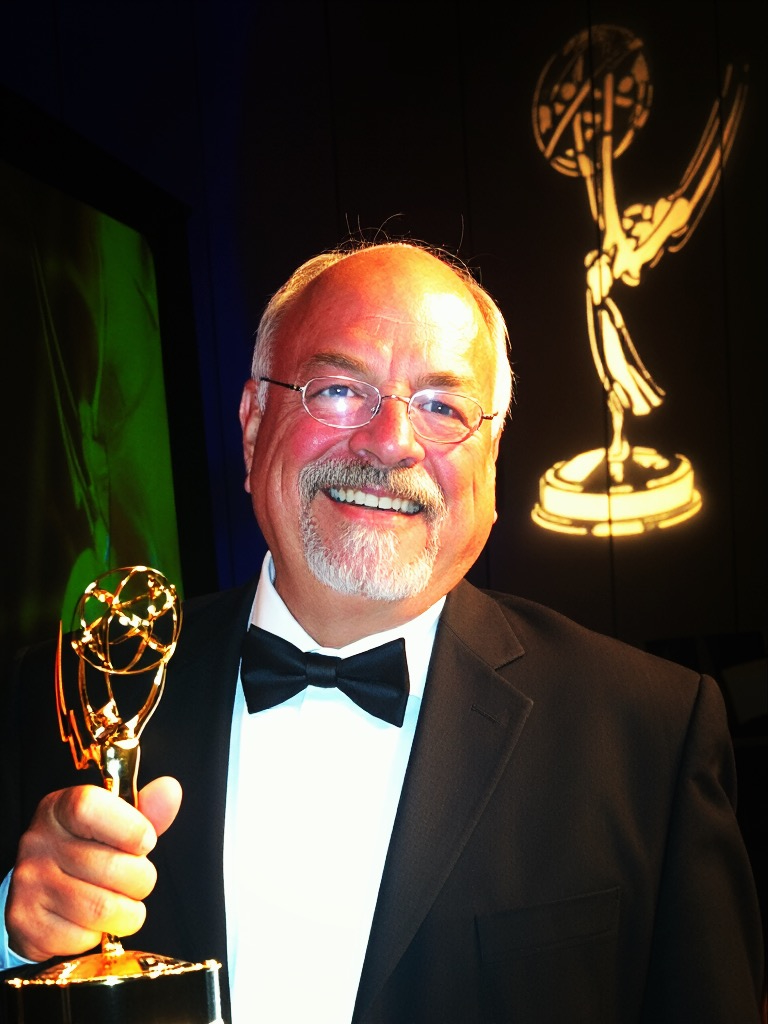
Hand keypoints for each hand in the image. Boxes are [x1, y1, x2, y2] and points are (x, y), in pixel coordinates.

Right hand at [5, 776, 181, 961]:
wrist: (38, 890)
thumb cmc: (85, 850)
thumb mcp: (115, 823)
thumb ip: (146, 811)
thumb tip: (169, 791)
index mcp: (60, 808)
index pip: (89, 808)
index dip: (130, 828)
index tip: (145, 841)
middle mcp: (38, 843)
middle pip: (110, 867)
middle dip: (141, 880)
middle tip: (137, 879)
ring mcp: (30, 884)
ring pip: (103, 908)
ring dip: (127, 912)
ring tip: (123, 902)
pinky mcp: (27, 923)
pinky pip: (83, 937)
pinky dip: (98, 934)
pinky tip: (91, 920)